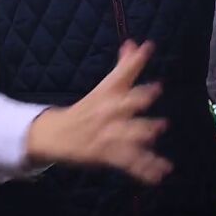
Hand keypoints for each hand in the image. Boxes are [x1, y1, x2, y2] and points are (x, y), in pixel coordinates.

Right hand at [25, 40, 171, 184]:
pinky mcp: (107, 155)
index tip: (147, 47)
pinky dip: (146, 169)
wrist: (55, 135)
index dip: (134, 61)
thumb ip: (123, 67)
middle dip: (138, 97)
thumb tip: (134, 42)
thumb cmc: (86, 109)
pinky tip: (161, 173)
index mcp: (106, 94)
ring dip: (143, 130)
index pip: (121, 74)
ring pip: (127, 133)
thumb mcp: (104, 88)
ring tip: (158, 128)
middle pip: (123, 102)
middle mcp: (107, 112)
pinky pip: (129, 163)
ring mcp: (107, 135)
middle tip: (156, 89)